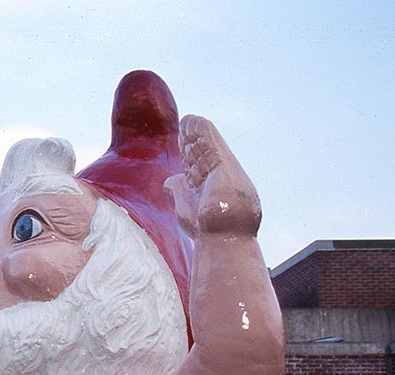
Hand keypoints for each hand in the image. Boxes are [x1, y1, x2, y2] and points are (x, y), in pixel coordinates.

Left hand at [164, 115, 260, 238]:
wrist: (221, 234)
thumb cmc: (205, 228)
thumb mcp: (186, 207)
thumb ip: (179, 191)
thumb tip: (169, 181)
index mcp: (207, 190)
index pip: (196, 167)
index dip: (188, 154)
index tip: (181, 141)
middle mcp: (216, 179)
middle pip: (202, 156)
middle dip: (192, 141)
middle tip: (184, 125)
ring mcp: (222, 172)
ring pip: (206, 148)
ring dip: (196, 133)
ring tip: (187, 120)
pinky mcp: (225, 166)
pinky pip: (212, 144)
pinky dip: (203, 132)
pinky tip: (194, 121)